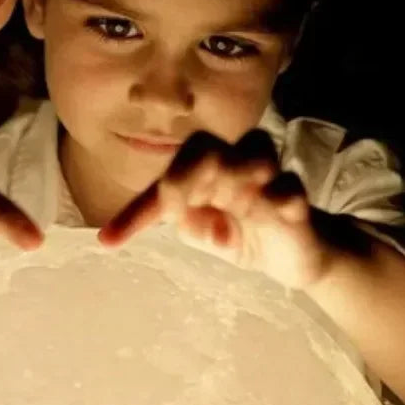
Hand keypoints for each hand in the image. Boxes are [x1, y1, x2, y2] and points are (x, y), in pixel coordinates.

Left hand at [99, 129, 333, 289]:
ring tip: (239, 211)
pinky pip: (287, 186)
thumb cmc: (237, 234)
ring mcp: (267, 175)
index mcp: (199, 171)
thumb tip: (183, 218)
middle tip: (188, 211)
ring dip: (236, 184)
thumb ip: (188, 223)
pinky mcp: (296, 195)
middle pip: (205, 148)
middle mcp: (231, 162)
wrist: (290, 256)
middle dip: (188, 180)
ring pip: (251, 151)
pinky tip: (273, 217)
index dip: (137, 212)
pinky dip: (276, 201)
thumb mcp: (201, 233)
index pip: (166, 179)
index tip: (109, 242)